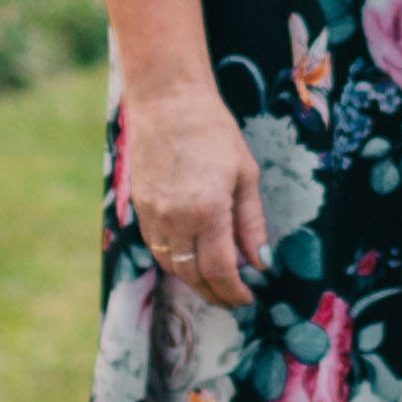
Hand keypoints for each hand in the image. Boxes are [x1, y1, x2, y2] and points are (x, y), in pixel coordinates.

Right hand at [121, 83, 269, 308]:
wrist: (169, 101)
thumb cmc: (214, 132)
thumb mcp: (245, 175)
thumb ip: (252, 223)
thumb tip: (262, 262)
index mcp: (209, 211)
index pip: (220, 271)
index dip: (234, 292)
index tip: (248, 299)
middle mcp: (176, 219)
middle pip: (194, 276)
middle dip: (215, 294)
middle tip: (234, 299)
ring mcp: (153, 215)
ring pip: (171, 267)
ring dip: (194, 282)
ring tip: (215, 284)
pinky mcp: (140, 207)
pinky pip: (156, 248)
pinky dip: (174, 262)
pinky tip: (190, 260)